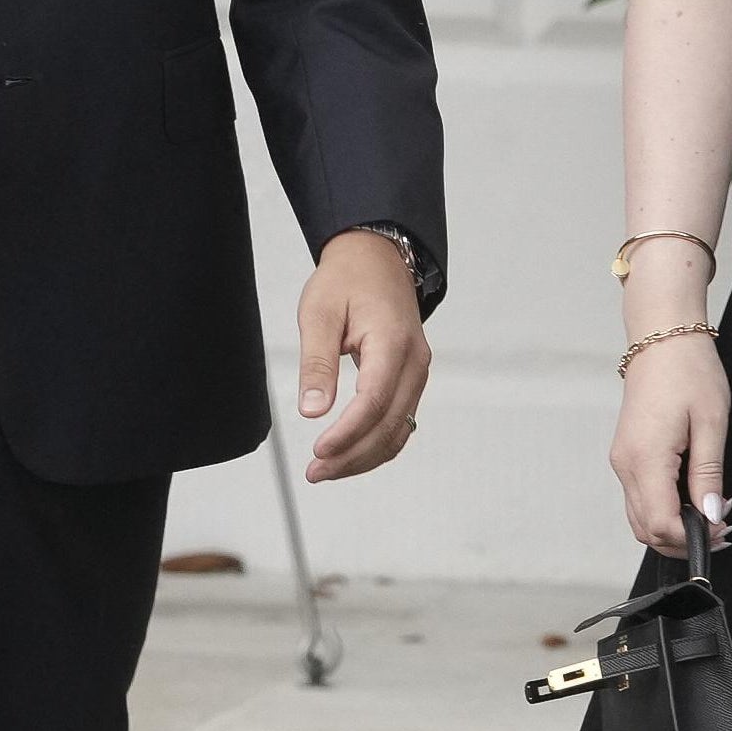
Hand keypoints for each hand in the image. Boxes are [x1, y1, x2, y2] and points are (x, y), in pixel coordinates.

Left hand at [296, 229, 429, 482]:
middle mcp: (415, 361)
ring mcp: (418, 371)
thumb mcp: (320, 313)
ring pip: (399, 429)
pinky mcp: (412, 378)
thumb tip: (313, 411)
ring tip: (327, 470)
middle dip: (353, 455)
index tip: (318, 452)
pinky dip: (377, 442)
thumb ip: (317, 363)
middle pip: (390, 424)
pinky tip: (350, 453)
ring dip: (364, 455)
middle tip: (315, 472)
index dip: (347, 433)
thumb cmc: (347, 279)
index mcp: (393, 341)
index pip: (374, 401)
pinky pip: (400, 420)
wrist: (376, 257)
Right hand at [610, 331, 731, 558]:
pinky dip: (666, 509)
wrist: (662, 336)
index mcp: (645, 457)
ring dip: (675, 527)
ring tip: (711, 512)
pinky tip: (693, 497)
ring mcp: (622, 460)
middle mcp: (626, 464)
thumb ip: (709, 475)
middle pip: (648, 530)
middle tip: (723, 526)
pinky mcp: (627, 455)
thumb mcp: (711, 423)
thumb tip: (711, 516)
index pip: (662, 524)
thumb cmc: (688, 369)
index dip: (694, 537)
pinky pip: (641, 498)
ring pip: (642, 519)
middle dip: (685, 539)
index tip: (723, 527)